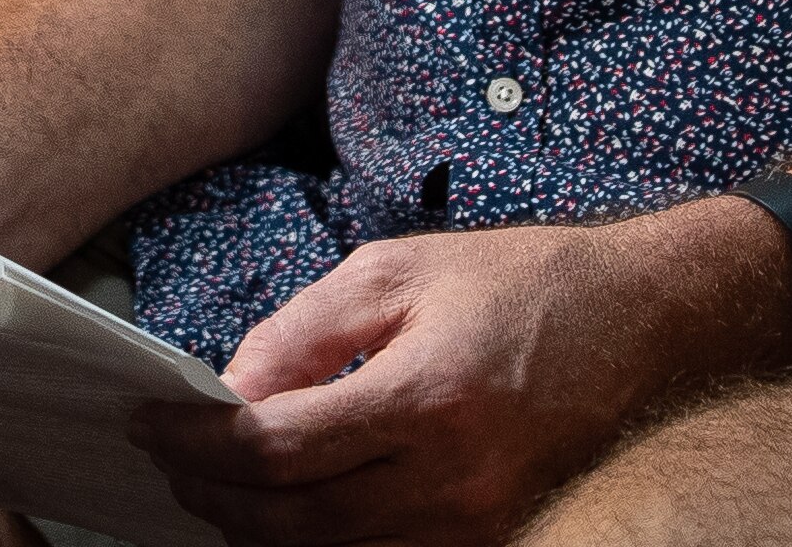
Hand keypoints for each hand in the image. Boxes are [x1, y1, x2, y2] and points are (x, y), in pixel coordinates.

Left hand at [128, 203, 791, 545]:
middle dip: (212, 496)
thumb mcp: (397, 271)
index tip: (149, 421)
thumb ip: (303, 330)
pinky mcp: (488, 542)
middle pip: (291, 523)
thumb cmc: (521, 284)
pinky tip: (282, 508)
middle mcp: (452, 479)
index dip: (199, 444)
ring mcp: (474, 524)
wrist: (642, 324)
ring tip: (212, 484)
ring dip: (255, 529)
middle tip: (170, 460)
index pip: (278, 450)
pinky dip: (317, 543)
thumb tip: (228, 389)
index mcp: (427, 396)